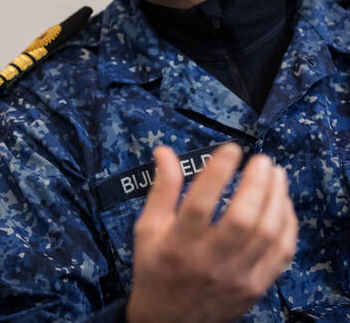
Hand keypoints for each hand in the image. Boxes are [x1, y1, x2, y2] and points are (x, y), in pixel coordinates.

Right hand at [126, 143, 296, 322]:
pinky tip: (283, 202)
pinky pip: (281, 253)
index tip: (231, 149)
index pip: (199, 203)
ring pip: (267, 234)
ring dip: (276, 198)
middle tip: (261, 160)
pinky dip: (287, 224)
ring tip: (276, 174)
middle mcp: (209, 262)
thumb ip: (161, 189)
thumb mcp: (148, 228)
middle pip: (242, 219)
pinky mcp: (255, 287)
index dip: (217, 172)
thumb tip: (164, 151)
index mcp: (178, 244)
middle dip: (257, 183)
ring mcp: (236, 277)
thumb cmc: (157, 268)